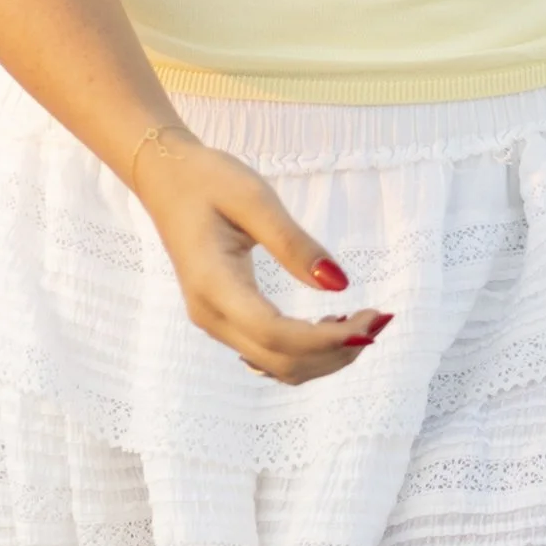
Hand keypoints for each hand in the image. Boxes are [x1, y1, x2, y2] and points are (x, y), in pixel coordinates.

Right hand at [133, 130, 392, 382]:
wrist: (167, 178)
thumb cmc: (209, 180)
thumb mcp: (254, 198)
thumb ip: (294, 244)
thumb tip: (340, 285)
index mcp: (213, 284)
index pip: (275, 334)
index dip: (327, 339)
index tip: (371, 322)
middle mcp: (211, 315)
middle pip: (281, 361)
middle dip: (335, 351)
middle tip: (378, 319)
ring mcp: (214, 322)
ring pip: (277, 366)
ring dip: (323, 356)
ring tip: (360, 322)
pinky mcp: (223, 319)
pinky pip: (268, 354)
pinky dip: (305, 351)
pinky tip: (331, 326)